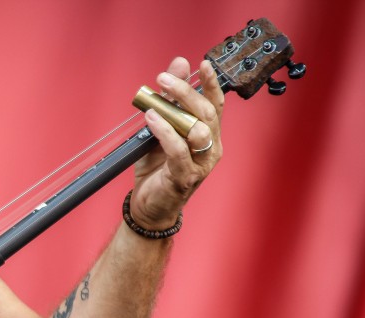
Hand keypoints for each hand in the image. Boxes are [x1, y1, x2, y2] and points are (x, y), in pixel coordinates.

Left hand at [131, 57, 223, 229]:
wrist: (149, 206)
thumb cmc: (157, 169)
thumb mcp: (161, 129)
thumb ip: (170, 99)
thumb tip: (178, 66)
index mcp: (209, 135)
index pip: (215, 105)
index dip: (211, 84)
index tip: (202, 64)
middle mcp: (211, 148)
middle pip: (206, 113)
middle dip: (186, 92)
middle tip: (163, 78)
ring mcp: (201, 164)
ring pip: (198, 130)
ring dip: (176, 110)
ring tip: (154, 101)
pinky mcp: (185, 177)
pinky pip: (178, 150)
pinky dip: (164, 132)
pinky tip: (151, 119)